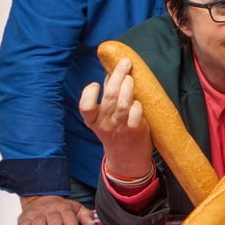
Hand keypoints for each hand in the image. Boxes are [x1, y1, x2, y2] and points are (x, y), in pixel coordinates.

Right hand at [16, 195, 94, 224]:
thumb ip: (84, 216)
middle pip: (53, 220)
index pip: (69, 216)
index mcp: (64, 208)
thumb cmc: (61, 208)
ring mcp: (37, 214)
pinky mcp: (24, 218)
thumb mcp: (75, 208)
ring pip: (38, 223)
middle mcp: (50, 211)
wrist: (41, 198)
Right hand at [79, 58, 153, 176]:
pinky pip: (135, 116)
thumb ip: (107, 98)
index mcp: (94, 121)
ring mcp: (121, 128)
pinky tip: (138, 100)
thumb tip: (112, 73)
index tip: (96, 84)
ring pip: (122, 104)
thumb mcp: (105, 119)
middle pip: (109, 97)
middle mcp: (106, 124)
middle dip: (117, 76)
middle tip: (125, 62)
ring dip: (128, 88)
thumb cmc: (116, 133)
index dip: (89, 93)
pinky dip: (137, 106)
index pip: (85, 107)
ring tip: (131, 77)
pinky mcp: (135, 131)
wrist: (127, 161)